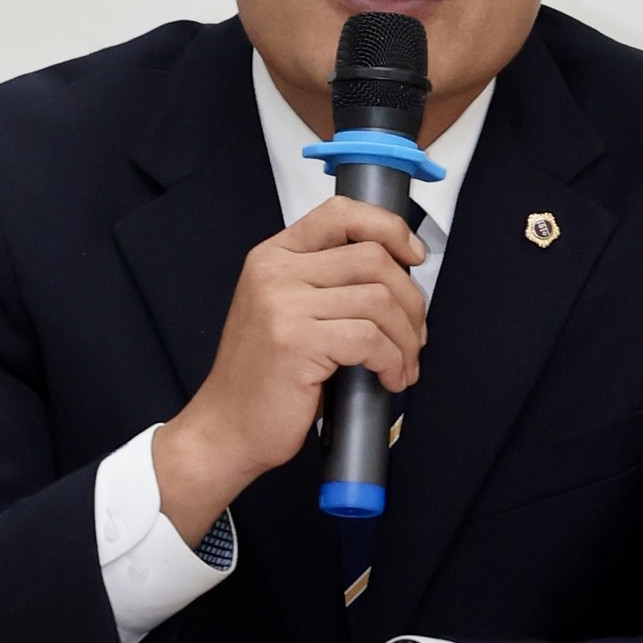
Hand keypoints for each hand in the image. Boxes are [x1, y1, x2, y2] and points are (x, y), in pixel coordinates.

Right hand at [150, 199, 427, 545]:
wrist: (227, 428)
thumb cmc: (263, 379)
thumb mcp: (284, 312)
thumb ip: (325, 283)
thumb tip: (396, 277)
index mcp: (273, 256)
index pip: (341, 214)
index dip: (389, 228)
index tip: (414, 255)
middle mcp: (275, 273)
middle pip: (373, 258)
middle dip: (410, 300)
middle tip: (415, 334)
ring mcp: (284, 305)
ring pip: (379, 300)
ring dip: (406, 338)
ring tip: (404, 365)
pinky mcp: (298, 342)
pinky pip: (370, 339)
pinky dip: (392, 361)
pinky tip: (390, 378)